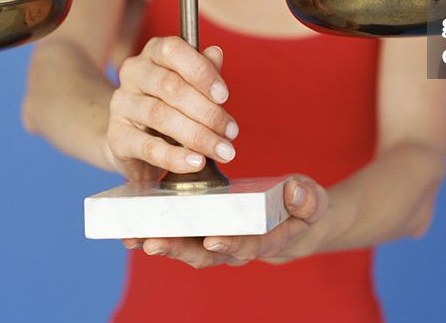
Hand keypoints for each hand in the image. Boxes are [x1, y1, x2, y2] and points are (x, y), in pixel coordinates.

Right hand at [106, 37, 238, 179]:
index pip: (173, 50)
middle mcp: (133, 73)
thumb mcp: (189, 84)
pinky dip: (176, 157)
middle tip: (231, 132)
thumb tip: (216, 53)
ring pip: (161, 116)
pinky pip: (149, 147)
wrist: (132, 139)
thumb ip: (204, 69)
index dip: (201, 72)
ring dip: (198, 136)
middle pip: (170, 87)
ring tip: (221, 150)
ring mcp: (121, 104)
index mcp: (152, 53)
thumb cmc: (168, 104)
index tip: (224, 96)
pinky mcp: (117, 136)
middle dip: (207, 112)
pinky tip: (196, 162)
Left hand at [122, 177, 328, 267]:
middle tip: (153, 242)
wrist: (293, 221)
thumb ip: (307, 200)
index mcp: (265, 241)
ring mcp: (216, 241)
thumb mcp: (313, 201)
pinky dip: (156, 232)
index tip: (213, 238)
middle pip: (204, 254)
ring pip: (186, 248)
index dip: (230, 244)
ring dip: (160, 243)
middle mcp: (235, 247)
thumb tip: (294, 192)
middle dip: (179, 249)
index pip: (246, 246)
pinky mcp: (203, 231)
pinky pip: (179, 235)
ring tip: (133, 236)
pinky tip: (132, 228)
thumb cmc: (302, 208)